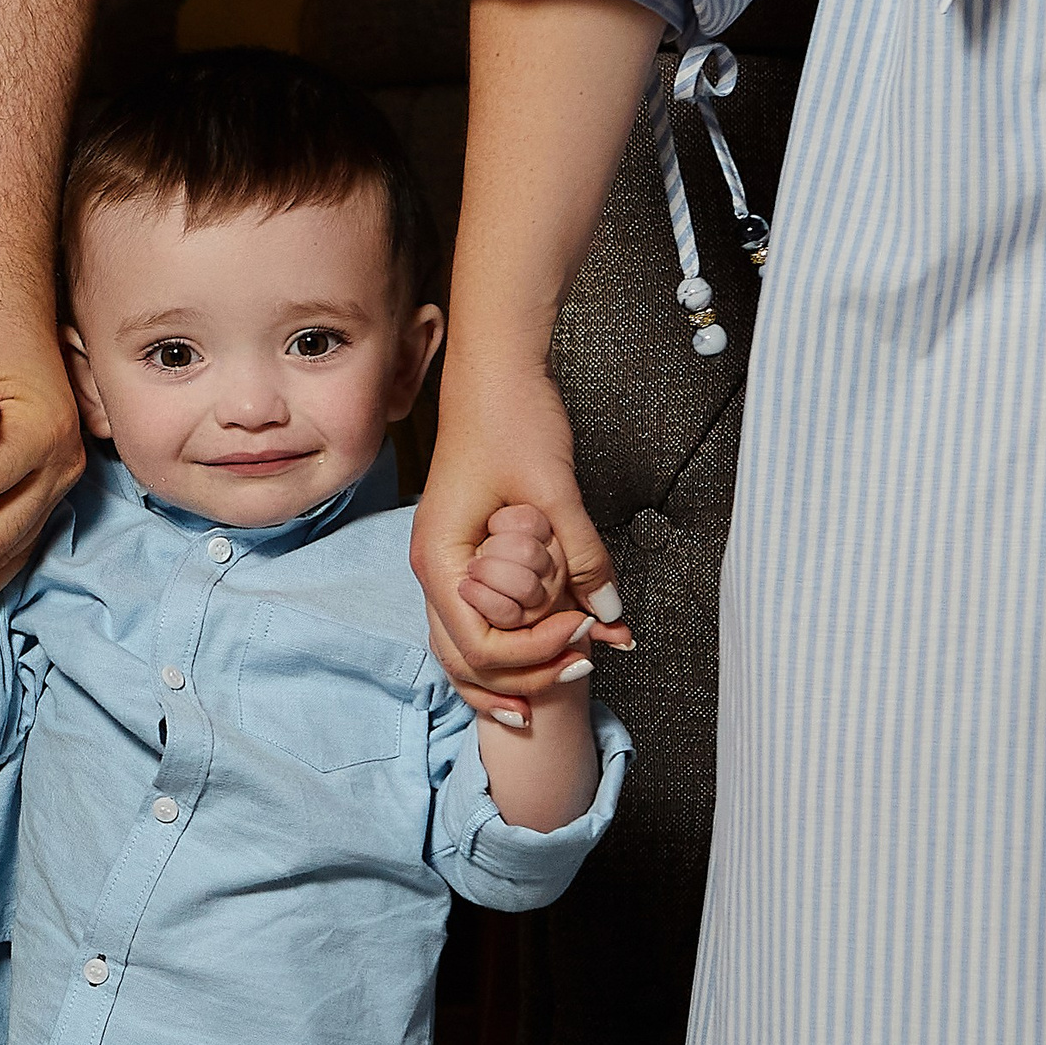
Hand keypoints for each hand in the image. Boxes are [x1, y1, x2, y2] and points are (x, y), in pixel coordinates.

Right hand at [412, 362, 627, 729]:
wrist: (495, 374)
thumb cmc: (512, 419)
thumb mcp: (555, 491)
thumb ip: (582, 557)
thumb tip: (610, 614)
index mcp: (441, 560)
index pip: (479, 646)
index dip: (534, 651)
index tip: (585, 626)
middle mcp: (435, 573)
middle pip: (471, 662)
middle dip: (530, 671)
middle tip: (588, 659)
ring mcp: (449, 569)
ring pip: (472, 650)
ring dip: (522, 666)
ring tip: (575, 665)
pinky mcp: (469, 559)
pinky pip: (485, 621)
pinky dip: (520, 640)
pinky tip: (557, 645)